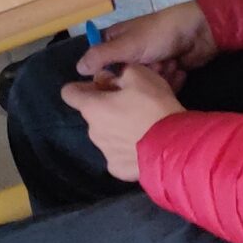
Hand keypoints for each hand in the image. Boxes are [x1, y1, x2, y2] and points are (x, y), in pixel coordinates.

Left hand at [60, 65, 185, 180]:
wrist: (174, 146)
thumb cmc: (153, 106)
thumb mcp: (139, 75)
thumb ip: (117, 73)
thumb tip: (106, 78)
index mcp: (91, 107)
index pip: (69, 92)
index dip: (83, 86)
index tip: (102, 86)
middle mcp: (92, 131)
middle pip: (92, 114)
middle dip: (107, 106)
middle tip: (131, 103)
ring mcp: (104, 152)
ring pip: (106, 134)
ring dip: (117, 127)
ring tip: (143, 124)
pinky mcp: (118, 169)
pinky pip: (118, 154)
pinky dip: (127, 148)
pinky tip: (144, 144)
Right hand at [79, 3, 215, 90]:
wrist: (199, 32)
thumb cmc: (158, 33)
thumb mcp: (127, 44)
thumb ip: (101, 56)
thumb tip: (78, 69)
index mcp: (116, 42)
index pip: (101, 66)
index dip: (108, 77)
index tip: (117, 83)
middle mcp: (130, 54)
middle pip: (125, 80)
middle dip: (140, 76)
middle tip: (153, 65)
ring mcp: (149, 64)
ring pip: (144, 86)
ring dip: (158, 77)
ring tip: (169, 63)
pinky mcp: (167, 74)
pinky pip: (162, 87)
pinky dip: (171, 80)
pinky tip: (178, 69)